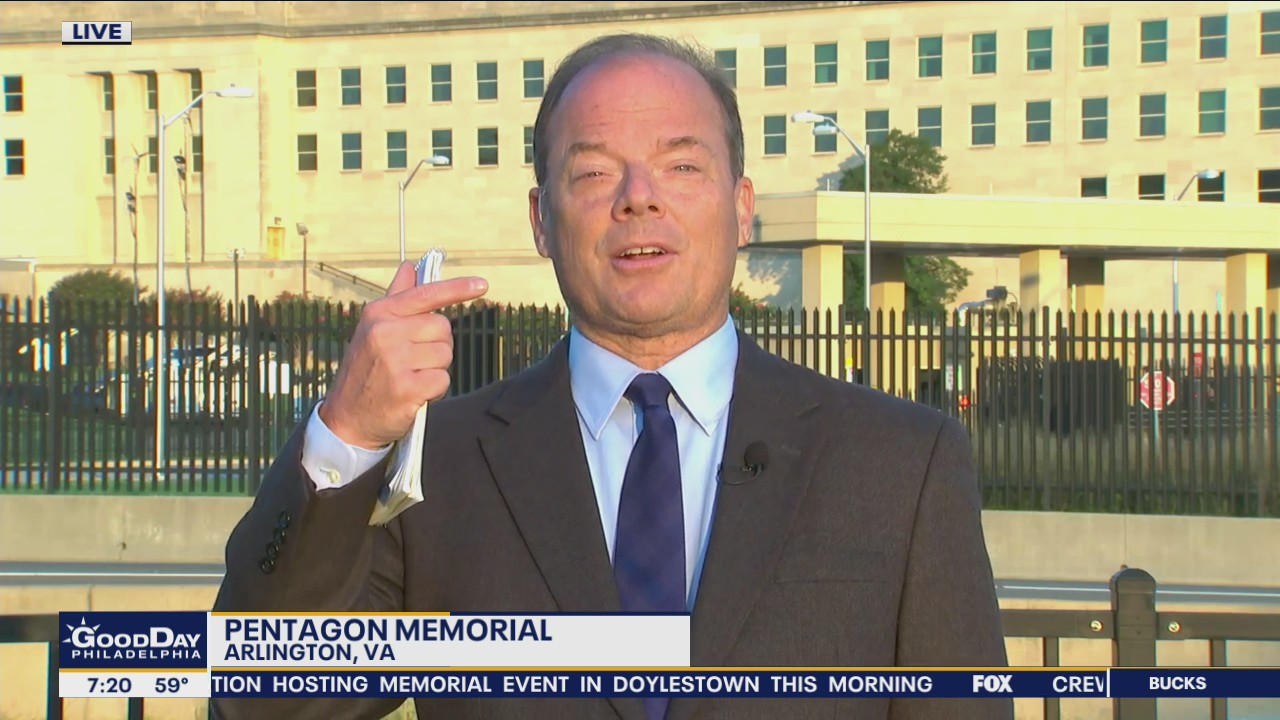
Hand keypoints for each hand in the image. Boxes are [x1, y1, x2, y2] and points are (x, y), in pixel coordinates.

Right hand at [318, 262, 488, 449]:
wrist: (346, 417)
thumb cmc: (366, 370)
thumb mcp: (372, 329)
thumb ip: (396, 297)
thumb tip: (409, 266)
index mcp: (379, 314)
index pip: (426, 294)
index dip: (457, 288)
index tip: (482, 284)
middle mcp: (385, 333)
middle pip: (443, 328)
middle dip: (437, 346)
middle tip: (413, 361)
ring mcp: (395, 361)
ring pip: (445, 355)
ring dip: (435, 369)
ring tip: (410, 378)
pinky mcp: (406, 389)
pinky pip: (443, 379)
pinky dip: (435, 390)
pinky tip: (414, 394)